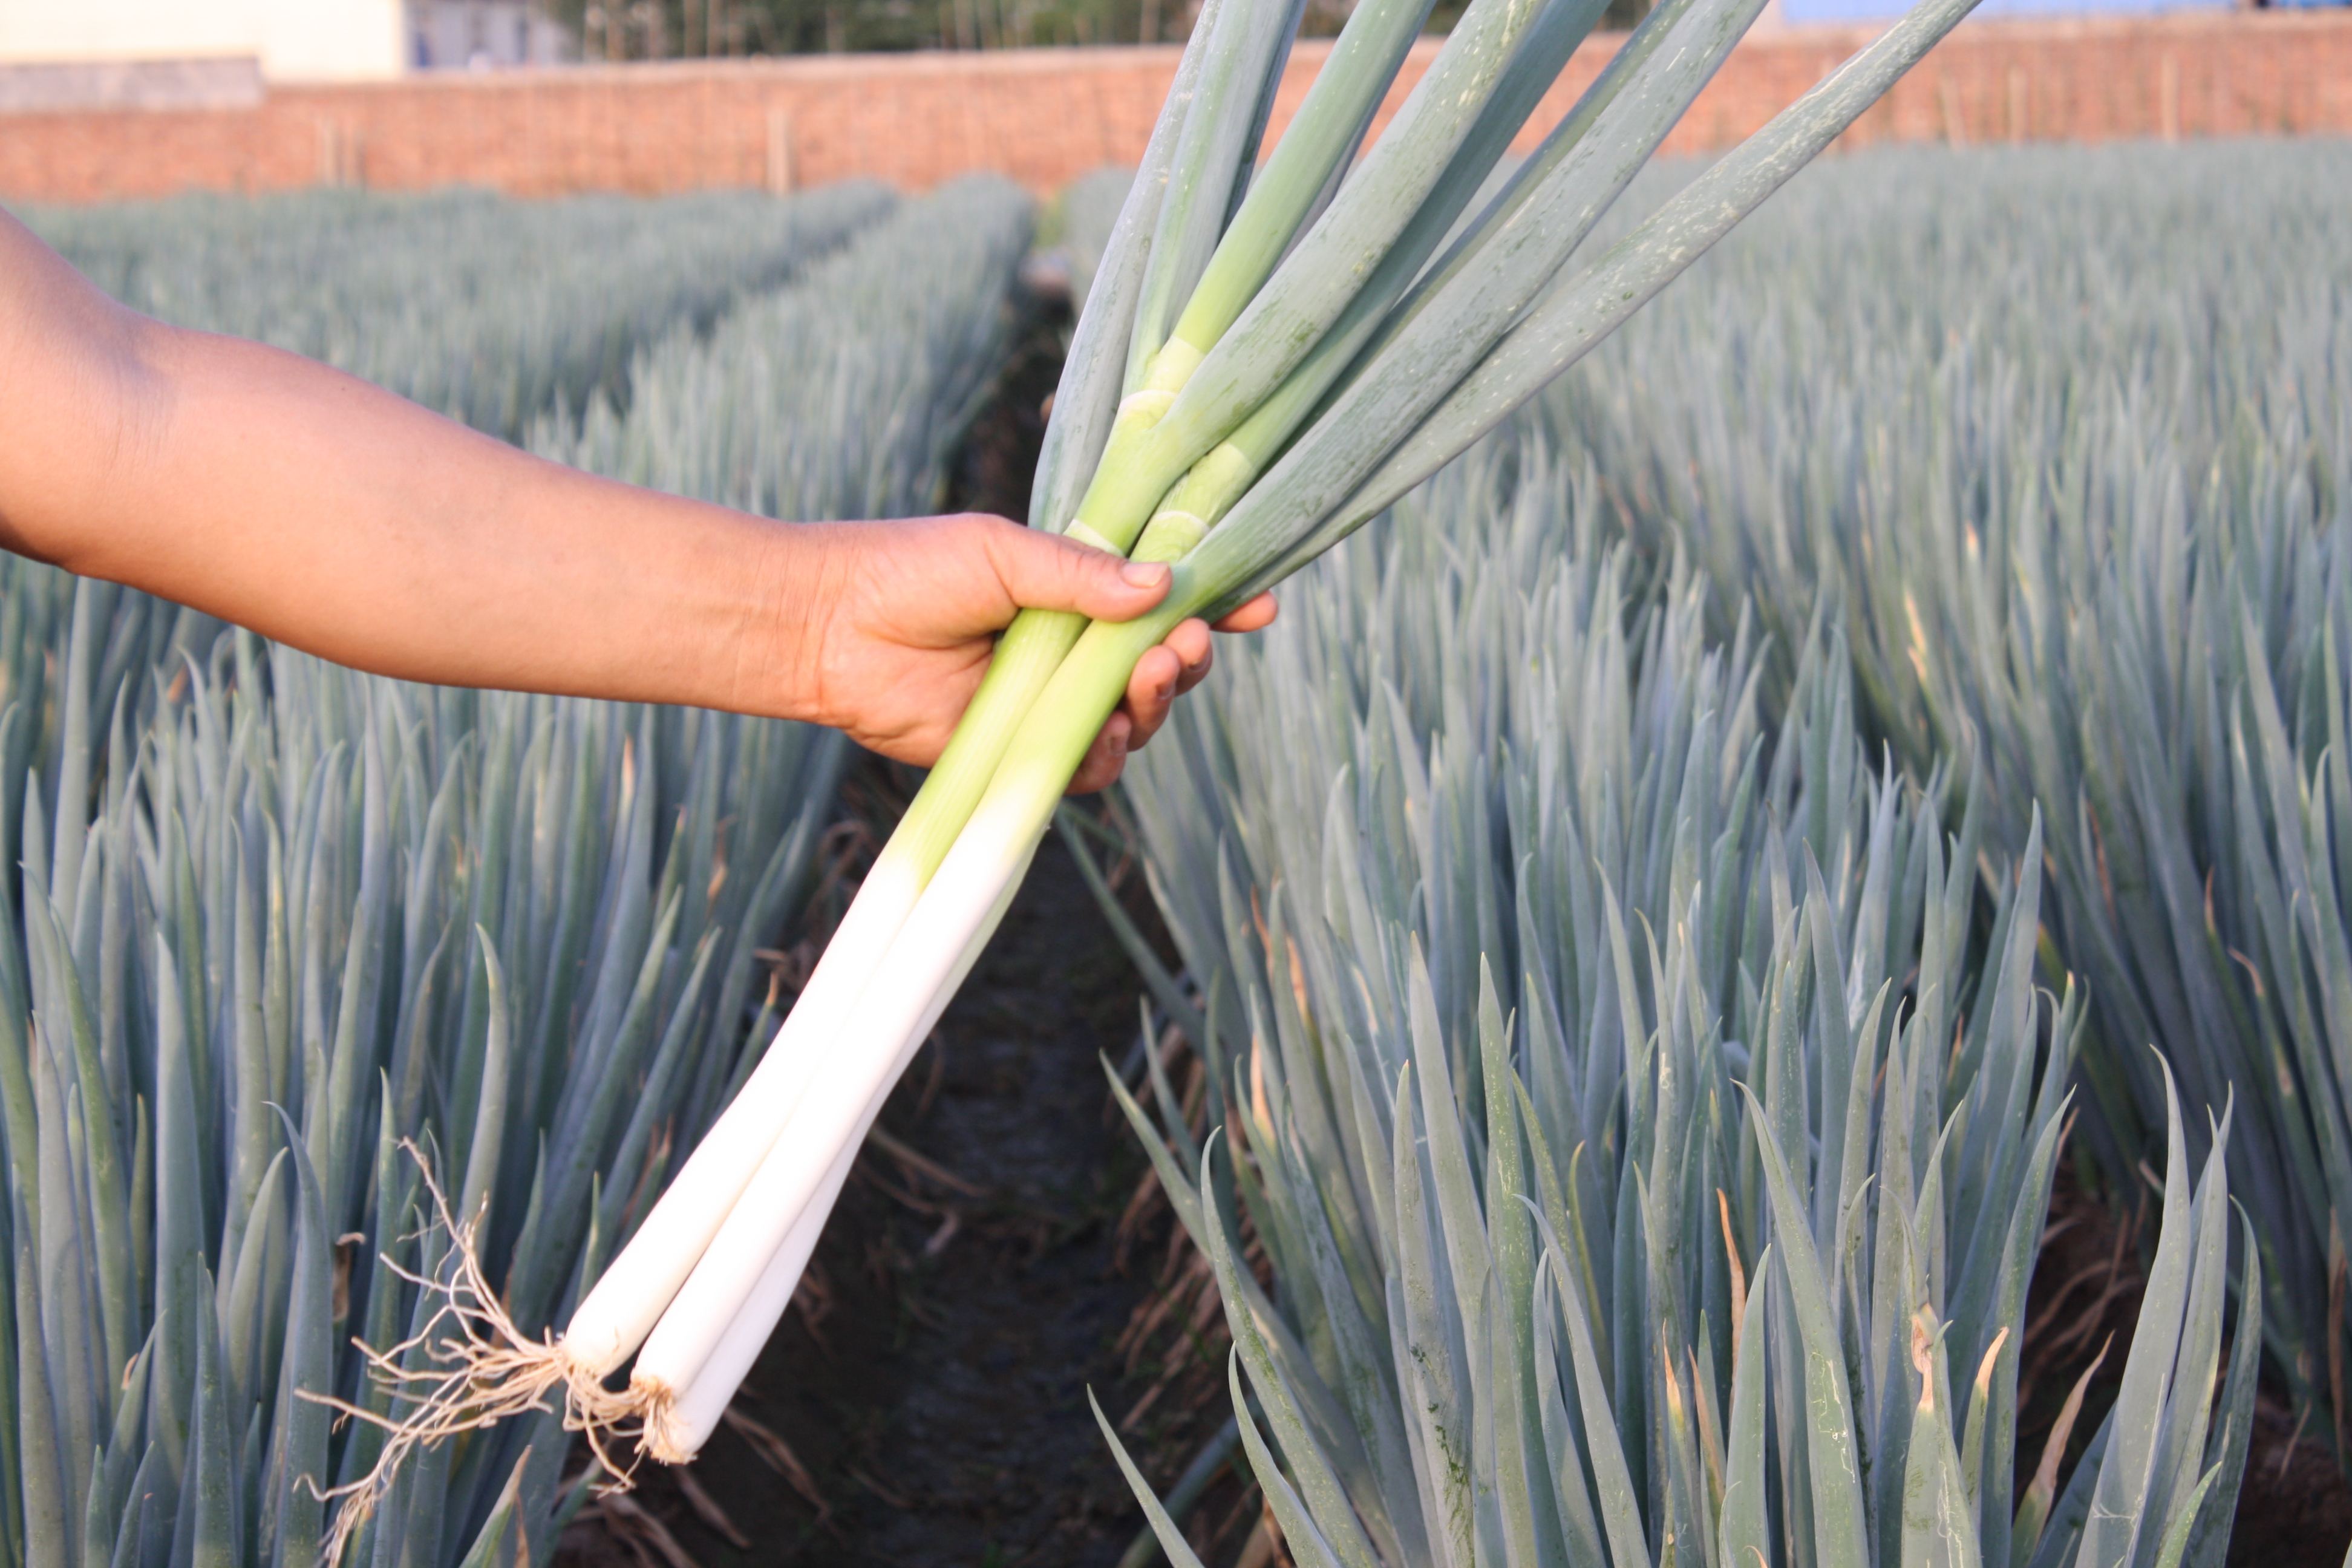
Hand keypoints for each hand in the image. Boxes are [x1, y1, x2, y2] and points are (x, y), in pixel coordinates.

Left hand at [774, 513, 1277, 792]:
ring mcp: (1053, 705)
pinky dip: (1107, 753)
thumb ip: (1083, 573)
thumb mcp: (1004, 550)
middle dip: (1186, 659)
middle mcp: (1074, 651)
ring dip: (1155, 703)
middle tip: (1181, 645)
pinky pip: (1090, 768)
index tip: (1258, 603)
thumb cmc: (911, 572)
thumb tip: (1163, 584)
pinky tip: (1105, 729)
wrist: (832, 628)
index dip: (1216, 605)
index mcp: (1077, 592)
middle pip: (1163, 667)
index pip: (1163, 602)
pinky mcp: (1025, 754)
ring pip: (1138, 721)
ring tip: (1143, 676)